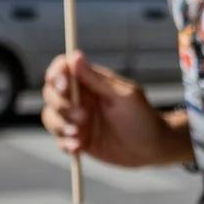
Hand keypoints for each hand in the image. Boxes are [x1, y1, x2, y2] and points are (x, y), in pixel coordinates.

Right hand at [41, 52, 179, 168]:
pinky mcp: (76, 138)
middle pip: (51, 93)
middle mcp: (79, 98)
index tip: (65, 87)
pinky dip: (65, 143)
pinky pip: (59, 139)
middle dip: (61, 105)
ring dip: (61, 125)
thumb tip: (75, 56)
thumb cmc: (143, 117)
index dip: (57, 75)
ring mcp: (75, 118)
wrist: (152, 148)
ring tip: (79, 135)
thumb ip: (97, 80)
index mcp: (91, 82)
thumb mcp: (123, 96)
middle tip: (83, 117)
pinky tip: (79, 147)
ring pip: (51, 116)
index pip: (62, 69)